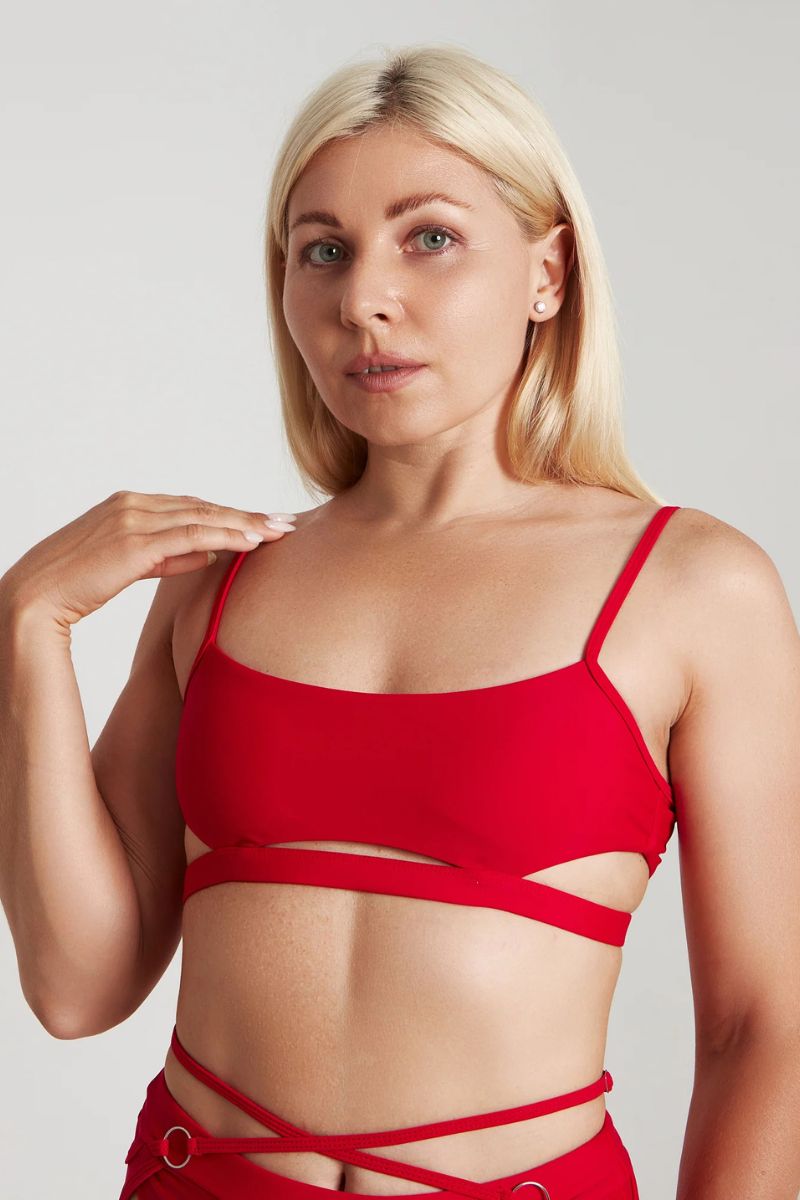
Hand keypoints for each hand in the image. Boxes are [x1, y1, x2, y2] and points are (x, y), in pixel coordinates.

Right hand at [0, 491, 296, 626]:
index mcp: (129, 504)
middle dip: (247, 514)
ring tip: (279, 531)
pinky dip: (225, 536)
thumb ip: (167, 556)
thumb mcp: (129, 566)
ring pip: (203, 517)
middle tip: (286, 522)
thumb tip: (207, 554)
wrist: (35, 598)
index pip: (191, 506)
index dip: (229, 514)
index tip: (262, 521)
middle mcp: (133, 504)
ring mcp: (133, 519)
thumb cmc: (76, 586)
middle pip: (204, 507)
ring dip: (245, 523)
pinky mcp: (134, 542)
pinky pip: (191, 536)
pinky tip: (251, 542)